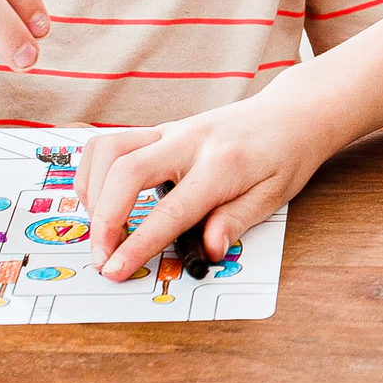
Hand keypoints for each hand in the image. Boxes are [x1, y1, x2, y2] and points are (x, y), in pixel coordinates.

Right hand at [79, 86, 343, 281]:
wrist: (290, 115)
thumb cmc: (284, 156)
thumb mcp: (274, 196)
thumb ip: (236, 222)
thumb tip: (209, 251)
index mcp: (221, 165)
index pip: (170, 209)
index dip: (138, 242)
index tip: (116, 268)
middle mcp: (189, 142)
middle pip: (125, 171)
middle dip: (103, 219)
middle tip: (101, 257)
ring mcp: (171, 131)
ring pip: (109, 149)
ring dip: (93, 191)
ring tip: (101, 228)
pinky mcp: (161, 130)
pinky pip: (112, 143)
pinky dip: (96, 171)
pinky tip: (104, 198)